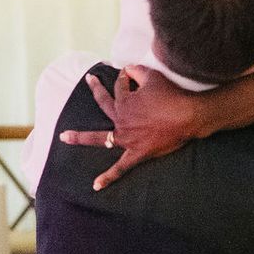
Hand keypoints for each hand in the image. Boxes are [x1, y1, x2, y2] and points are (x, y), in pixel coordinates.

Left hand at [60, 63, 202, 190]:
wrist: (188, 117)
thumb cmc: (171, 96)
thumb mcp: (154, 78)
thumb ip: (139, 71)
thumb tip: (129, 68)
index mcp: (124, 102)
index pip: (121, 86)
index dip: (127, 78)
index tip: (133, 74)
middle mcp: (121, 119)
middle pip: (103, 103)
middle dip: (96, 89)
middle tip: (90, 80)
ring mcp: (126, 138)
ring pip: (100, 138)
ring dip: (81, 137)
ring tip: (65, 136)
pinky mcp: (137, 153)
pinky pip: (121, 167)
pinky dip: (109, 176)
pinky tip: (96, 185)